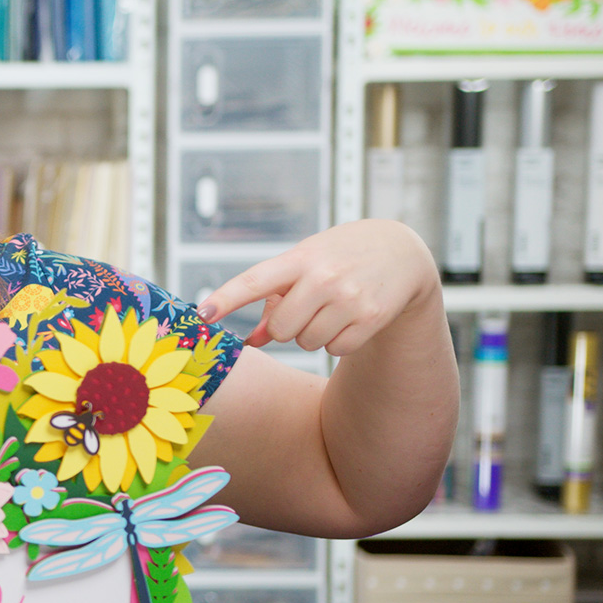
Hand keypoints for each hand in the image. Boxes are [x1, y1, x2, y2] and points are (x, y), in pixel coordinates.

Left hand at [198, 219, 440, 355]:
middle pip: (282, 329)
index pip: (255, 280)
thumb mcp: (306, 264)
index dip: (227, 298)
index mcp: (300, 258)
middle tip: (306, 308)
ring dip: (313, 334)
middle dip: (287, 326)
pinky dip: (337, 341)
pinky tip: (350, 318)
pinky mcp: (371, 318)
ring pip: (307, 342)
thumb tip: (252, 340)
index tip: (202, 314)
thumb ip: (276, 299)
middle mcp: (323, 277)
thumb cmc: (339, 257)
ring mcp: (349, 298)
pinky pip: (334, 349)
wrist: (401, 252)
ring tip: (331, 308)